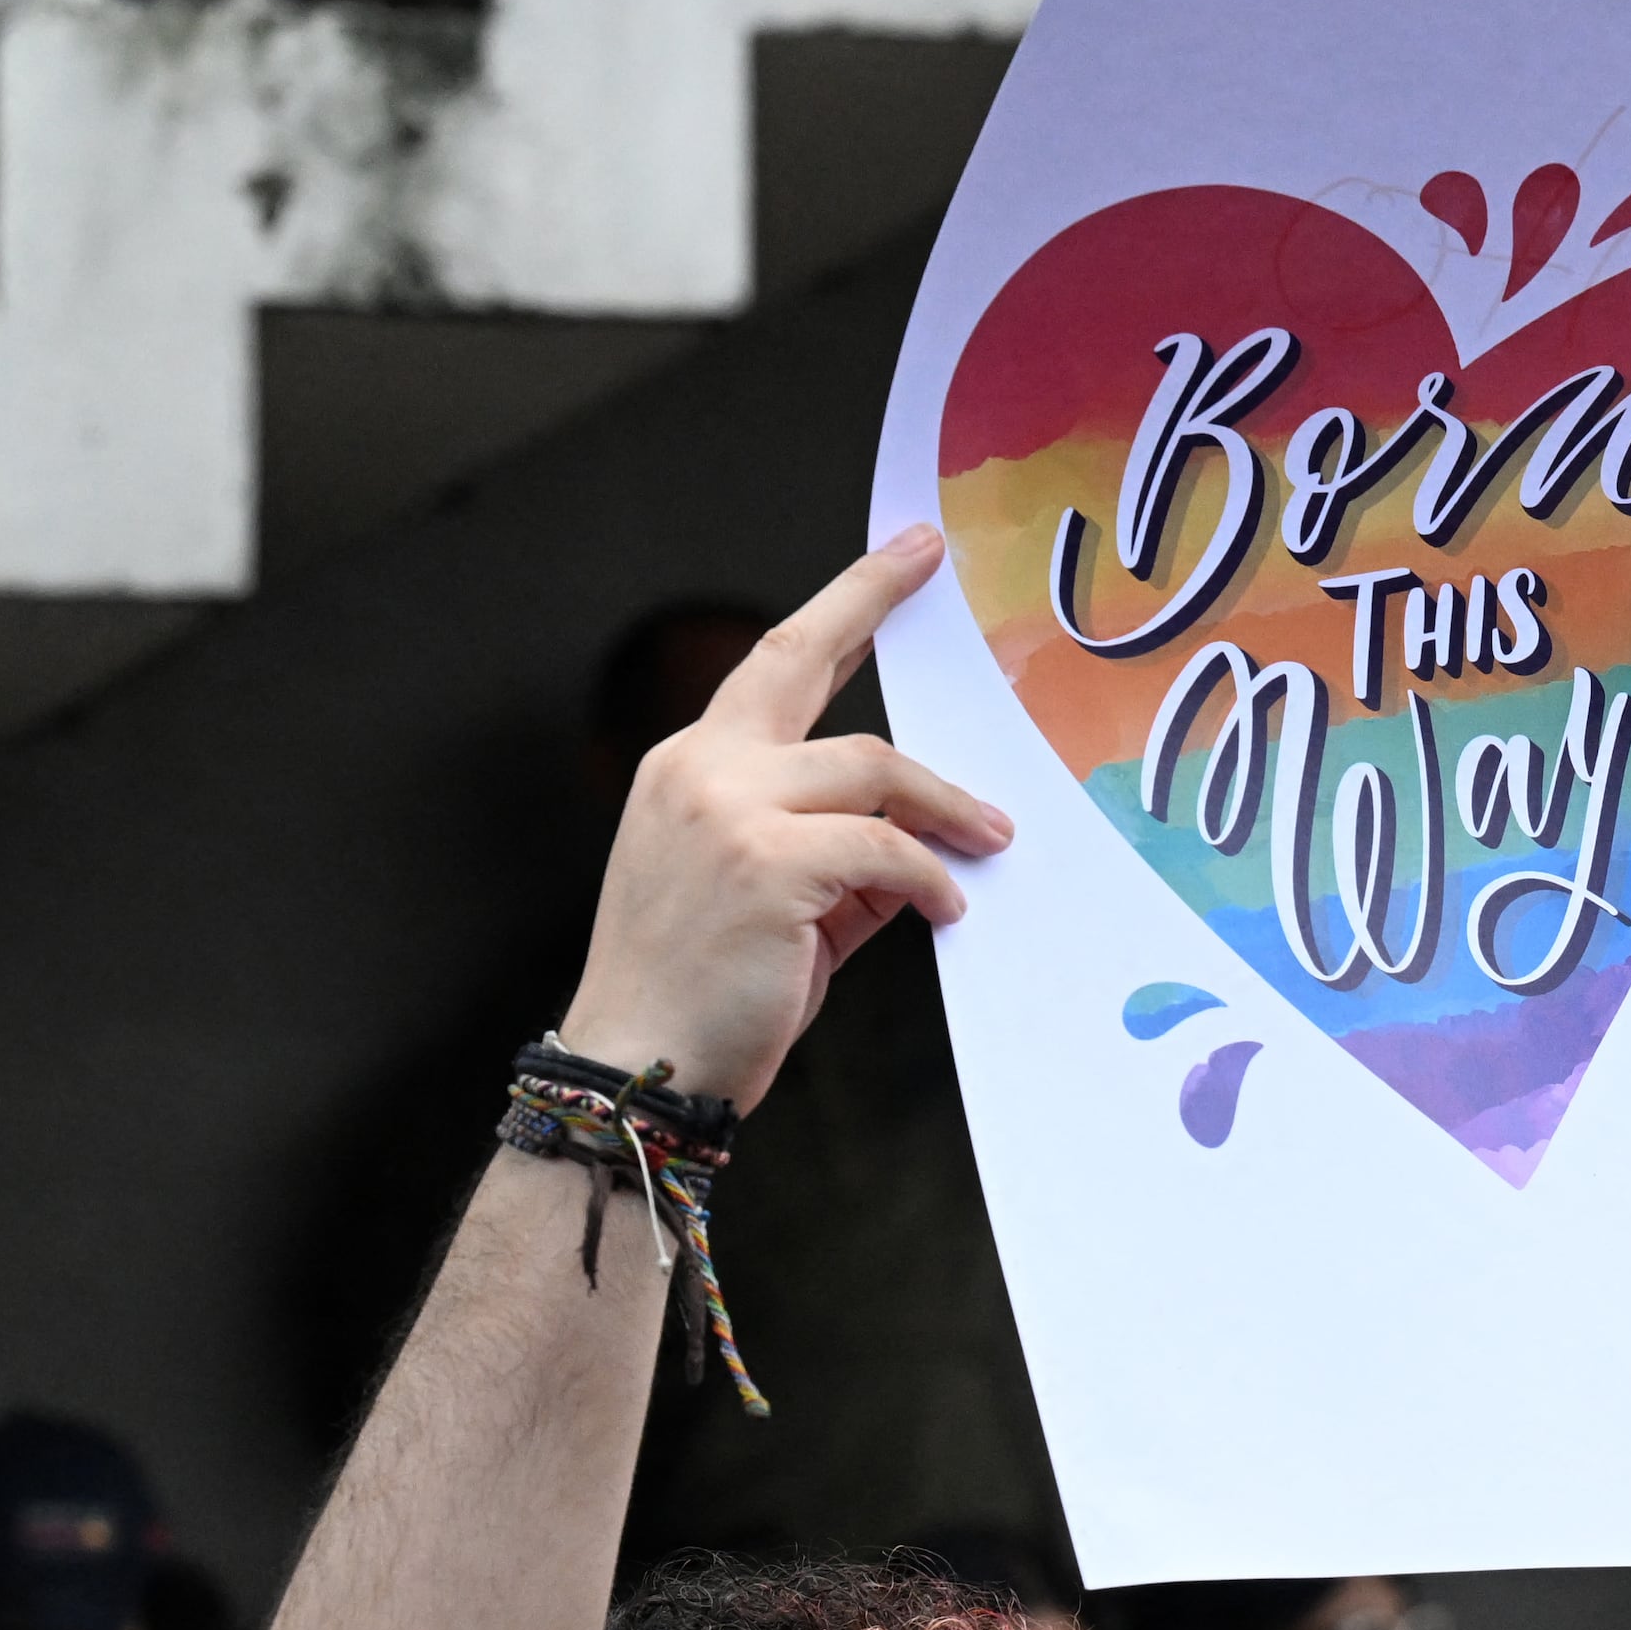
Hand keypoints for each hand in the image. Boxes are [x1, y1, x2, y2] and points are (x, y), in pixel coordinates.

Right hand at [556, 529, 1012, 1108]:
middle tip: (929, 562)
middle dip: (868, 598)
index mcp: (689, 768)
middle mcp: (699, 769)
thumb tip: (921, 837)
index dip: (838, 610)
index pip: (770, 669)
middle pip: (799, 660)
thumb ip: (834, 848)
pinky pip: (885, 848)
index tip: (894, 563)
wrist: (641, 1067)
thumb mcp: (769, 897)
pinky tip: (948, 906)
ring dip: (944, 807)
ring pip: (872, 768)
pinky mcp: (768, 862)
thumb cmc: (703, 992)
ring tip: (989, 841)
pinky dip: (931, 875)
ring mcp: (728, 810)